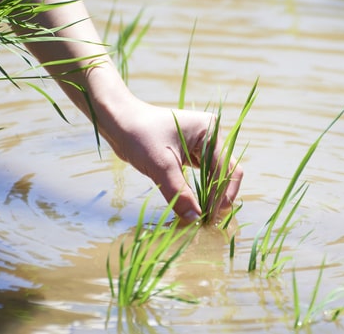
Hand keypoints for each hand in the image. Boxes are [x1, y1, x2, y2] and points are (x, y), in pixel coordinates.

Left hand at [108, 102, 243, 223]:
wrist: (118, 122)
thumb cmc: (140, 135)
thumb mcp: (161, 165)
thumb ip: (179, 192)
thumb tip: (194, 218)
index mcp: (210, 131)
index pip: (225, 168)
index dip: (221, 194)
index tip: (212, 216)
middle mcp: (210, 137)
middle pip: (224, 172)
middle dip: (219, 196)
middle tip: (211, 220)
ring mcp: (201, 145)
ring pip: (214, 175)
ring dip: (210, 195)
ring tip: (204, 217)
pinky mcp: (190, 154)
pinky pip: (202, 175)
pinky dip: (200, 190)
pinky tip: (195, 205)